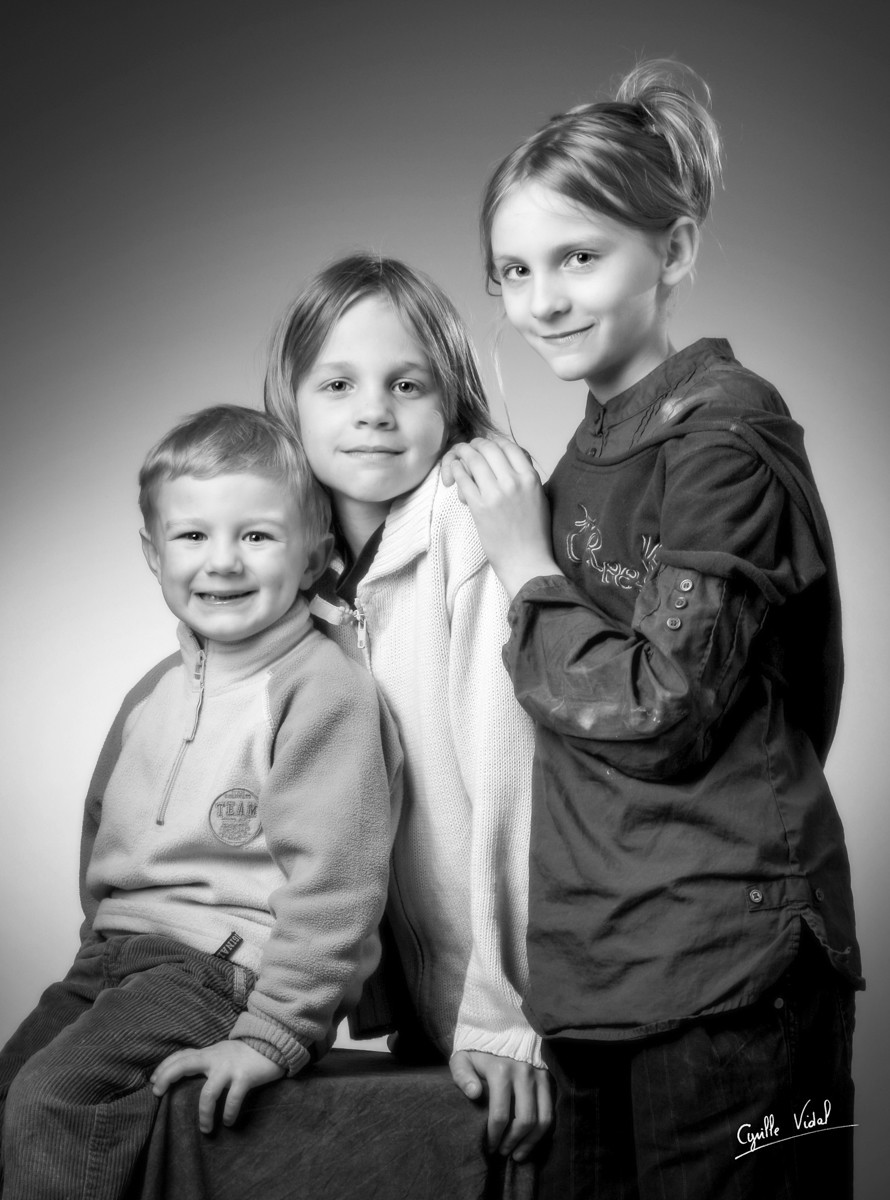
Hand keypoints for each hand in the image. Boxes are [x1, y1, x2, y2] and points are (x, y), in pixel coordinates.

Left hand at [150, 1040, 284, 1132]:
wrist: (274, 1042)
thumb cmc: (247, 1052)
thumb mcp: (224, 1052)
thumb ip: (208, 1060)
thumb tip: (188, 1073)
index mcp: (210, 1053)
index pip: (181, 1055)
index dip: (164, 1066)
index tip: (153, 1081)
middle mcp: (216, 1058)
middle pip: (185, 1064)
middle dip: (167, 1078)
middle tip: (157, 1094)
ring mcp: (230, 1067)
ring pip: (208, 1093)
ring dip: (204, 1115)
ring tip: (206, 1130)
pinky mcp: (245, 1077)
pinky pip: (233, 1099)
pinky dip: (228, 1113)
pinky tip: (228, 1122)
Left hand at [441, 437, 562, 598]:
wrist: (527, 561)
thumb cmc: (535, 534)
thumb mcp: (539, 498)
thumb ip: (526, 478)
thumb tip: (507, 463)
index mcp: (530, 478)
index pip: (509, 446)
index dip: (495, 442)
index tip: (487, 446)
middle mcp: (513, 481)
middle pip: (489, 448)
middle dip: (476, 445)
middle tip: (470, 449)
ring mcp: (495, 493)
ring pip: (474, 460)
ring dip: (463, 454)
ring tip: (458, 456)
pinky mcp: (479, 507)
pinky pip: (463, 479)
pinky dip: (456, 471)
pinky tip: (454, 472)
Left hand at [449, 1049, 551, 1161]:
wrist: (500, 1025)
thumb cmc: (477, 1049)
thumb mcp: (462, 1058)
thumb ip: (463, 1076)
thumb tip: (473, 1094)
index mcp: (500, 1070)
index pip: (500, 1115)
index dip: (494, 1136)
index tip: (488, 1146)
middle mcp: (524, 1073)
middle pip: (524, 1121)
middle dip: (513, 1142)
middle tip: (502, 1152)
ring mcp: (539, 1075)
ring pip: (543, 1118)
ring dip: (531, 1142)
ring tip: (518, 1154)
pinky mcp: (548, 1076)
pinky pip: (551, 1109)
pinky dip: (543, 1130)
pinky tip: (531, 1139)